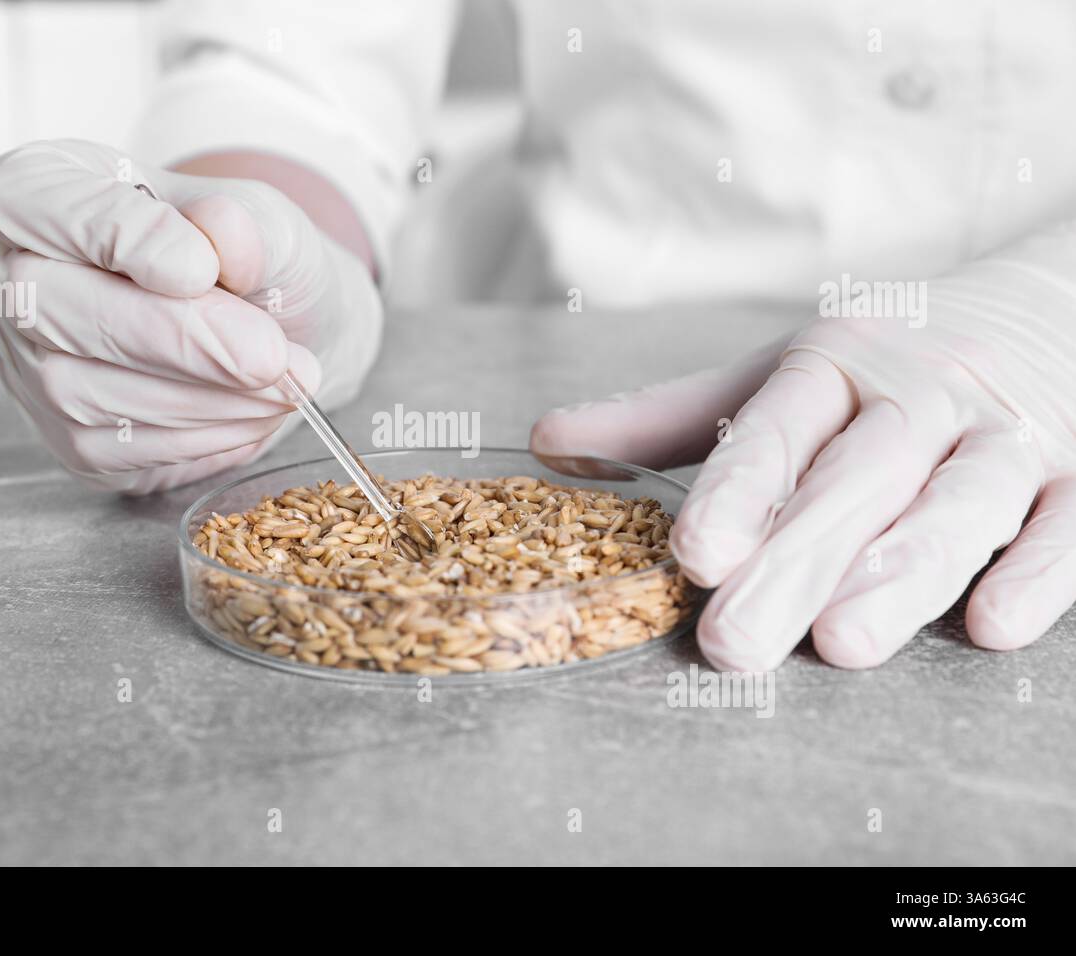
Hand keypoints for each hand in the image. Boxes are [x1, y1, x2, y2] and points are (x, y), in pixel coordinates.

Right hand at [0, 139, 380, 493]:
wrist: (272, 325)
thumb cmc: (250, 255)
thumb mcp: (264, 215)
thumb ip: (246, 223)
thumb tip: (221, 241)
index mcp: (36, 189)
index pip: (36, 203)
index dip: (117, 237)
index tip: (202, 268)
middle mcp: (8, 277)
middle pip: (46, 307)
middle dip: (171, 338)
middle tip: (269, 355)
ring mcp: (26, 364)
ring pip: (79, 391)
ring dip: (199, 398)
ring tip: (285, 385)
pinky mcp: (64, 437)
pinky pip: (113, 450)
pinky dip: (197, 438)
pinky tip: (255, 414)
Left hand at [532, 230, 1075, 668]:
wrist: (1049, 299)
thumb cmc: (883, 362)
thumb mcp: (777, 372)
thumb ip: (669, 416)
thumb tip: (547, 442)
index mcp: (831, 368)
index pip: (775, 432)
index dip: (736, 491)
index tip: (695, 552)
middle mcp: (916, 398)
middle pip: (853, 483)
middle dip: (794, 562)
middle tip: (736, 640)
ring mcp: (1002, 435)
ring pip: (954, 507)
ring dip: (900, 575)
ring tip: (843, 642)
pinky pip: (1066, 523)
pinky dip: (1038, 570)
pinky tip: (993, 625)